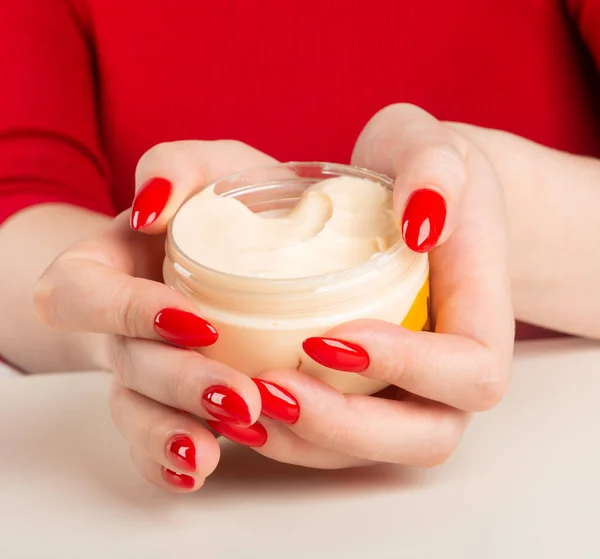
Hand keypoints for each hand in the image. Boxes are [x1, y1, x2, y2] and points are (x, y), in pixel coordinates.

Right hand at [34, 140, 283, 490]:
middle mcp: (118, 327)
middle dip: (180, 384)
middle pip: (127, 365)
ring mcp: (142, 371)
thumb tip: (152, 209)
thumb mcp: (212, 168)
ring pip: (138, 413)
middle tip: (242, 397)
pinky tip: (201, 470)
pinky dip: (171, 461)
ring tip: (229, 442)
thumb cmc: (223, 208)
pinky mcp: (170, 403)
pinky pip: (154, 443)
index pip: (83, 294)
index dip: (127, 311)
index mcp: (107, 268)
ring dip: (177, 433)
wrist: (248, 250)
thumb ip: (178, 167)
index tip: (195, 320)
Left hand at [240, 104, 513, 468]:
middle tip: (271, 387)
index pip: (469, 371)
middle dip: (345, 425)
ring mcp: (411, 388)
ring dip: (308, 441)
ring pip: (373, 449)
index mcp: (482, 316)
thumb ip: (434, 167)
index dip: (407, 368)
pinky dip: (292, 435)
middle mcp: (451, 370)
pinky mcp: (370, 392)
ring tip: (244, 402)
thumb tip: (423, 221)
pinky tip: (245, 406)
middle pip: (422, 436)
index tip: (329, 337)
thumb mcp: (428, 144)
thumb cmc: (421, 171)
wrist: (414, 202)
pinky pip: (339, 436)